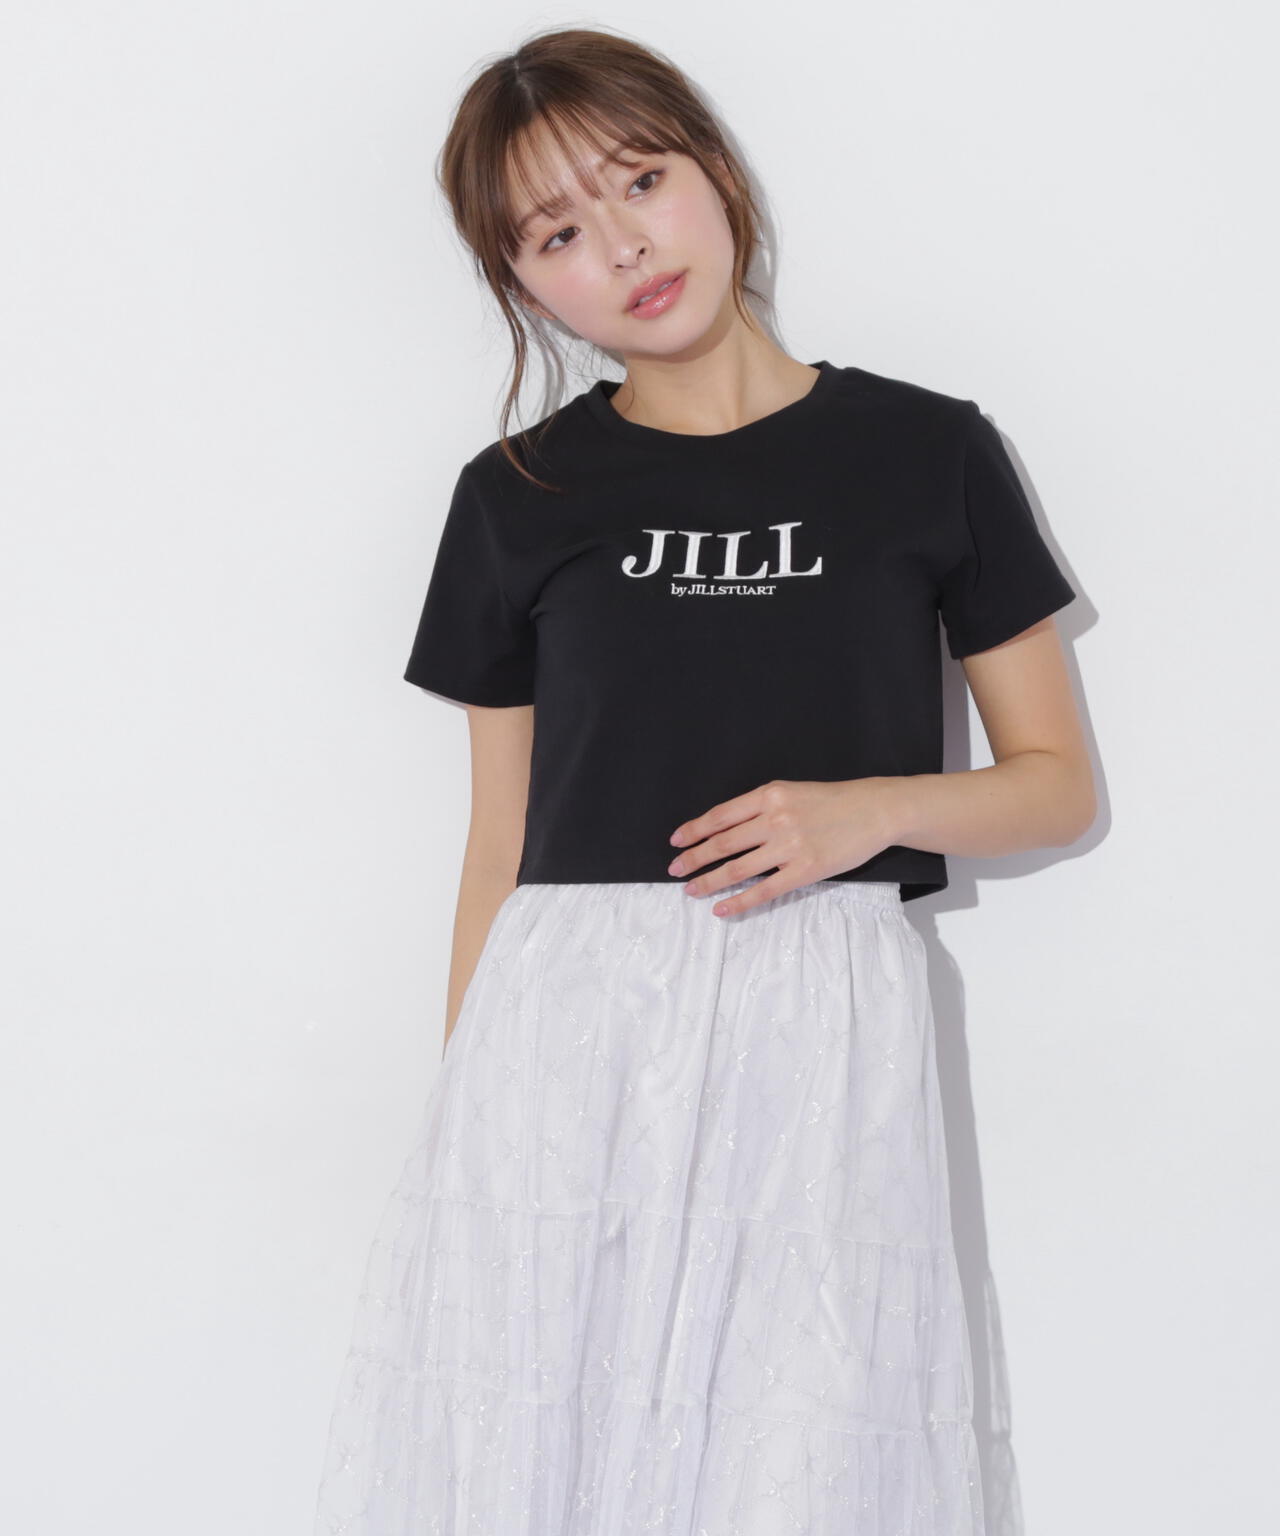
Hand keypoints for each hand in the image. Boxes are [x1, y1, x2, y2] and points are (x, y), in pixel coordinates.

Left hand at [667, 778, 897, 916]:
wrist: (874, 810)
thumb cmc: (832, 801)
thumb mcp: (791, 792)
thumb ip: (761, 808)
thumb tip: (725, 829)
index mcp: (769, 796)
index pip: (721, 816)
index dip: (694, 829)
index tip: (677, 841)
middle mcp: (775, 819)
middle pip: (723, 843)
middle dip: (694, 857)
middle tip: (675, 869)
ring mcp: (790, 846)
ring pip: (737, 868)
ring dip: (709, 881)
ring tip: (691, 890)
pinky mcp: (806, 870)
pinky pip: (764, 890)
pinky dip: (739, 901)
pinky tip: (722, 908)